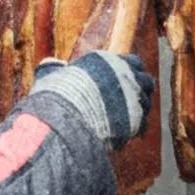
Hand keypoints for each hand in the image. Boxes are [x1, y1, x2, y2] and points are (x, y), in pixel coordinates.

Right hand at [31, 51, 152, 146]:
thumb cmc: (56, 95)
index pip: (132, 61)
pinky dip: (136, 129)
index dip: (128, 72)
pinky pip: (144, 124)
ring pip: (146, 102)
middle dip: (139, 90)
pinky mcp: (137, 120)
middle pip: (145, 80)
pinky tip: (125, 133)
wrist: (66, 118)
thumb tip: (48, 65)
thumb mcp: (51, 76)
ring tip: (126, 119)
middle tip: (129, 100)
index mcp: (108, 61)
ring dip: (139, 109)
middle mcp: (125, 75)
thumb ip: (53, 70)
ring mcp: (133, 97)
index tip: (121, 81)